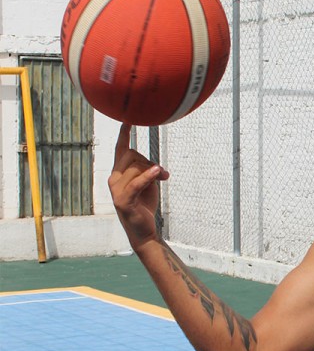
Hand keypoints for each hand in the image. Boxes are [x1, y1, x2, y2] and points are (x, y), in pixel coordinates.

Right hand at [108, 123, 169, 249]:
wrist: (143, 229)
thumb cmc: (145, 204)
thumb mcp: (149, 182)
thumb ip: (149, 170)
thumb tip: (155, 167)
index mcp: (119, 172)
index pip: (120, 150)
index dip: (124, 135)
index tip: (127, 121)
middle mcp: (114, 179)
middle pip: (132, 155)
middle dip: (150, 161)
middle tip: (162, 173)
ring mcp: (116, 190)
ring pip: (136, 167)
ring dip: (154, 171)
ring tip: (163, 179)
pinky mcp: (123, 201)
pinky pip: (136, 183)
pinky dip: (148, 176)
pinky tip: (158, 172)